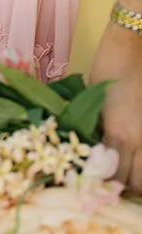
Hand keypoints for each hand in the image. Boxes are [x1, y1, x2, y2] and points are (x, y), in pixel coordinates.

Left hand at [89, 20, 141, 191]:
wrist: (137, 42)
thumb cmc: (110, 65)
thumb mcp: (96, 99)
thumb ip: (99, 129)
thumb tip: (97, 150)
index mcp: (119, 134)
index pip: (114, 178)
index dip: (105, 187)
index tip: (97, 188)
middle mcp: (141, 140)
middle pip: (138, 183)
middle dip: (126, 190)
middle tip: (113, 187)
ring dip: (138, 178)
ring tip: (127, 175)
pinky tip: (136, 157)